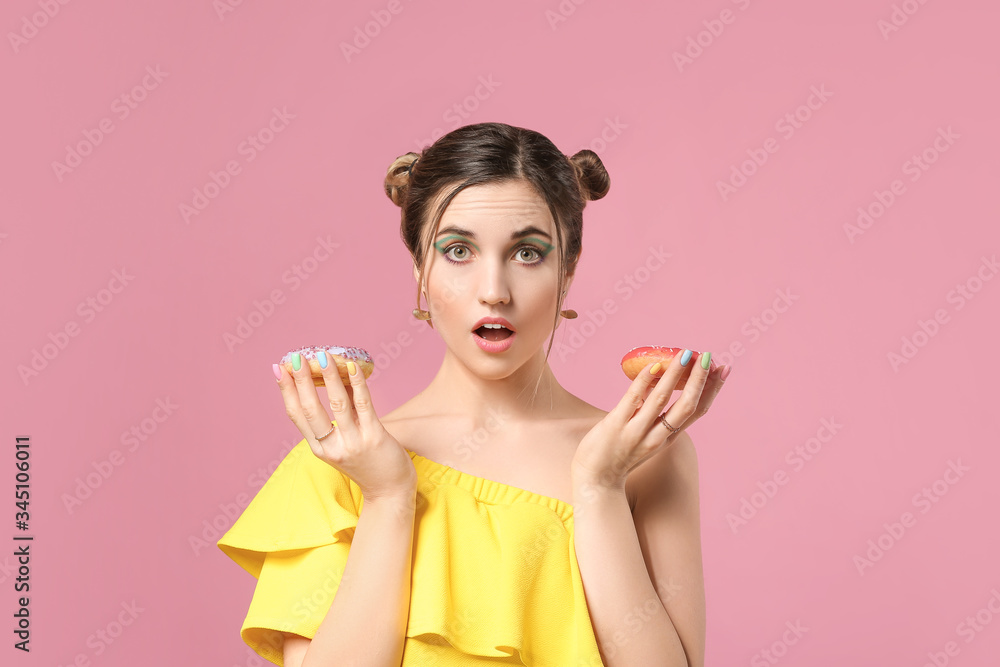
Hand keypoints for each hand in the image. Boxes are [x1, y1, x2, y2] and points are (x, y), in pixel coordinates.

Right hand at [274, 351, 416, 501]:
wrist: (390, 491)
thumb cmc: (367, 463)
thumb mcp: (343, 443)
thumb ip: (337, 418)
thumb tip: (331, 379)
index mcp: (319, 448)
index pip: (296, 415)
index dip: (286, 390)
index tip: (279, 368)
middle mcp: (332, 447)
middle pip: (311, 408)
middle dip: (301, 380)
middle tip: (296, 357)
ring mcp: (353, 443)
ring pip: (337, 404)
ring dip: (329, 377)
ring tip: (322, 356)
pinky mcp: (374, 437)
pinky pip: (364, 405)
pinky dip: (358, 383)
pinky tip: (352, 367)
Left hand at [571, 350, 728, 489]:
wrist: (596, 480)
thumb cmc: (620, 454)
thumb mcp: (647, 438)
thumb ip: (656, 418)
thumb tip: (662, 383)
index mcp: (669, 437)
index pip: (698, 411)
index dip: (713, 389)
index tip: (724, 369)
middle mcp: (658, 436)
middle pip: (688, 406)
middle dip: (701, 380)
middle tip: (708, 356)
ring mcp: (637, 431)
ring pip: (662, 399)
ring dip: (676, 375)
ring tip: (686, 354)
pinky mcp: (616, 425)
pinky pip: (633, 398)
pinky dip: (645, 380)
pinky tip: (654, 364)